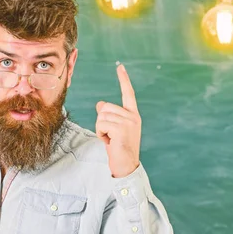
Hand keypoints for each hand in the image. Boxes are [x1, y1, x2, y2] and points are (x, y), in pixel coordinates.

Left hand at [95, 63, 141, 177]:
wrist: (127, 165)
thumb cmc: (119, 148)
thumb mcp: (114, 129)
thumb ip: (109, 116)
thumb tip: (100, 103)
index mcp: (133, 115)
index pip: (128, 94)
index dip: (124, 80)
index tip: (120, 67)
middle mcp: (132, 116)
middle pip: (105, 107)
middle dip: (101, 121)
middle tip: (110, 135)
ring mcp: (128, 122)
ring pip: (101, 116)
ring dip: (100, 129)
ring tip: (110, 139)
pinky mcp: (121, 129)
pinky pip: (101, 124)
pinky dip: (101, 134)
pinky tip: (109, 142)